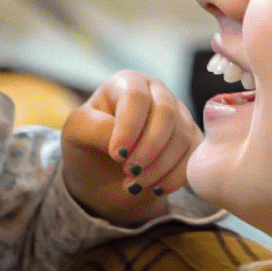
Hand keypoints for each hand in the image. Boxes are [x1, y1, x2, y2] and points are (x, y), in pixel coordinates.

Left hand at [60, 71, 199, 224]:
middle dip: (148, 148)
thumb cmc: (87, 146)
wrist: (104, 177)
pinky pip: (194, 156)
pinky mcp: (191, 139)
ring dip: (159, 166)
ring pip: (182, 136)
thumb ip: (95, 130)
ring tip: (135, 184)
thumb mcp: (77, 133)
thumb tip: (123, 147)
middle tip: (129, 172)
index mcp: (127, 83)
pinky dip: (175, 177)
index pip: (136, 96)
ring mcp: (178, 115)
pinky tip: (155, 188)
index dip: (129, 126)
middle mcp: (157, 93)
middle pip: (166, 113)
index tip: (116, 155)